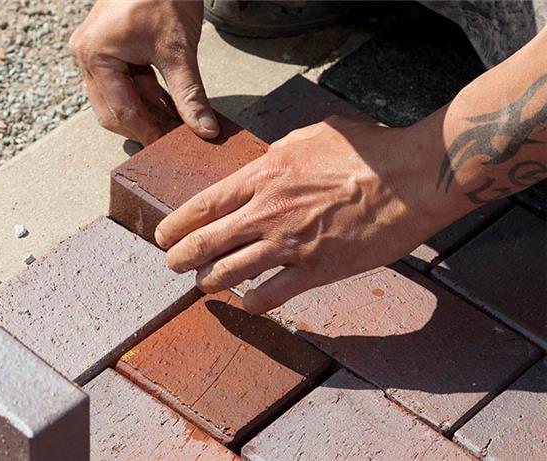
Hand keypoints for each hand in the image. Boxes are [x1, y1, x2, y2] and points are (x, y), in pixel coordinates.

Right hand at [69, 0, 217, 144]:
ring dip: (145, 112)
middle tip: (173, 139)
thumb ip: (189, 93)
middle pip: (111, 111)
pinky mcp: (106, 49)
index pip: (121, 110)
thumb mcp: (179, 48)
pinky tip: (168, 105)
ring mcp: (94, 52)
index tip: (170, 147)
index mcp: (96, 54)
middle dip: (143, 125)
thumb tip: (204, 129)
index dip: (147, 132)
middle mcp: (87, 55)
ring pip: (116, 100)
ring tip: (176, 123)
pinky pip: (122, 83)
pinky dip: (144, 96)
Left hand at [155, 116, 451, 313]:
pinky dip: (253, 303)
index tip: (163, 235)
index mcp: (262, 175)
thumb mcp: (310, 136)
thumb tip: (263, 164)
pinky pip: (270, 295)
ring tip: (205, 286)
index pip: (202, 205)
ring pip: (229, 273)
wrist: (413, 177)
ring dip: (210, 283)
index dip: (175, 224)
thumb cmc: (367, 150)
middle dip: (180, 258)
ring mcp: (288, 243)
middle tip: (173, 264)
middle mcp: (266, 211)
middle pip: (205, 243)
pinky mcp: (316, 270)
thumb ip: (277, 154)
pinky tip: (249, 303)